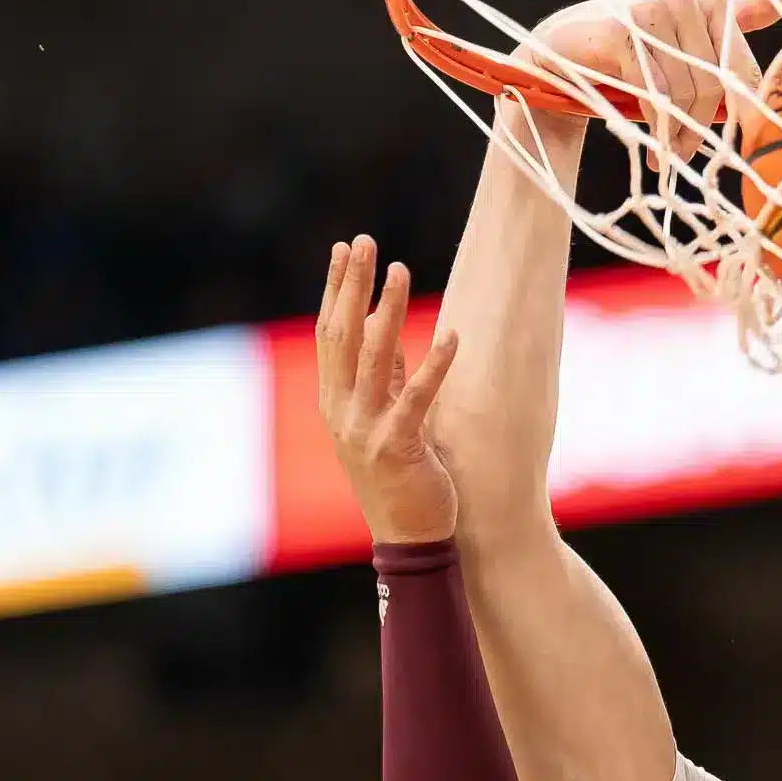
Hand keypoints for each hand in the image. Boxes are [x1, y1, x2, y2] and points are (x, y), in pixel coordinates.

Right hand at [316, 235, 461, 544]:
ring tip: (399, 268)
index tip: (343, 249)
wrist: (408, 540)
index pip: (330, 334)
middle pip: (342, 335)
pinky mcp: (398, 448)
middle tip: (362, 241)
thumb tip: (385, 325)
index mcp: (334, 402)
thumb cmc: (400, 478)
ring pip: (374, 357)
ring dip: (387, 309)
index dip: (335, 290)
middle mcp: (342, 412)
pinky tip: (451, 333)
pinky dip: (433, 364)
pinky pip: (417, 398)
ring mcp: (366, 430)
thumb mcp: (384, 419)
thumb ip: (383, 377)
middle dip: (351, 285)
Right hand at [515, 0, 781, 161]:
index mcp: (711, 2)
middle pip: (717, 85)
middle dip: (703, 129)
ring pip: (687, 92)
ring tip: (667, 157)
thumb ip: (737, 22)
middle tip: (685, 158)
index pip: (743, 72)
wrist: (561, 57)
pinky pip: (655, 91)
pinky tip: (653, 148)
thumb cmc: (632, 57)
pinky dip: (656, 126)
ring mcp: (652, 11)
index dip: (739, 116)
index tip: (729, 146)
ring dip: (678, 136)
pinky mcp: (622, 32)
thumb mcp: (688, 43)